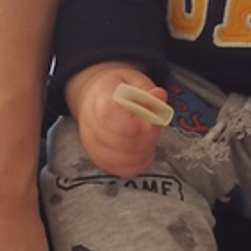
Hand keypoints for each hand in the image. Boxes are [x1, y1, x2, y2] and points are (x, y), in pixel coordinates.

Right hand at [67, 62, 169, 176]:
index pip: (117, 120)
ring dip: (144, 152)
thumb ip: (148, 90)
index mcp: (100, 101)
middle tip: (153, 128)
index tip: (152, 121)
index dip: (140, 125)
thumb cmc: (116, 89)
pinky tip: (143, 151)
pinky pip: (122, 170)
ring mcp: (93, 145)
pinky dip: (138, 163)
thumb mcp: (133, 81)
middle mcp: (91, 126)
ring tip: (148, 138)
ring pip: (124, 160)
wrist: (93, 98)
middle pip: (123, 143)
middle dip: (146, 139)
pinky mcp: (99, 160)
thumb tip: (159, 95)